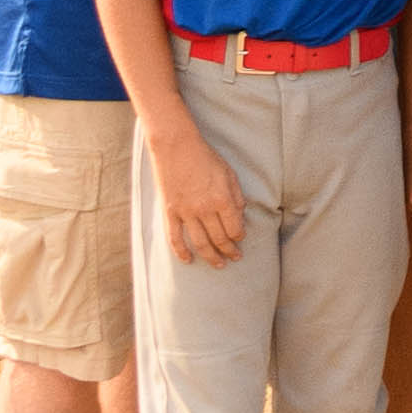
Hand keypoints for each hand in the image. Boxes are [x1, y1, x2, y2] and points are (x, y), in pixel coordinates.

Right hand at [151, 126, 248, 265]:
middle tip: (236, 258)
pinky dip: (181, 252)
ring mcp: (185, 212)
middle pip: (219, 238)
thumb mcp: (229, 173)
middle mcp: (205, 209)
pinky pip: (174, 237)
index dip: (239, 236)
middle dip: (229, 251)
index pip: (234, 228)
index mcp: (222, 199)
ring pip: (200, 243)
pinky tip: (188, 260)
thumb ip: (236, 196)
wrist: (176, 147)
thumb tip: (240, 215)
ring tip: (219, 265)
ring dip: (211, 257)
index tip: (241, 238)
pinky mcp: (170, 212)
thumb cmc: (206, 158)